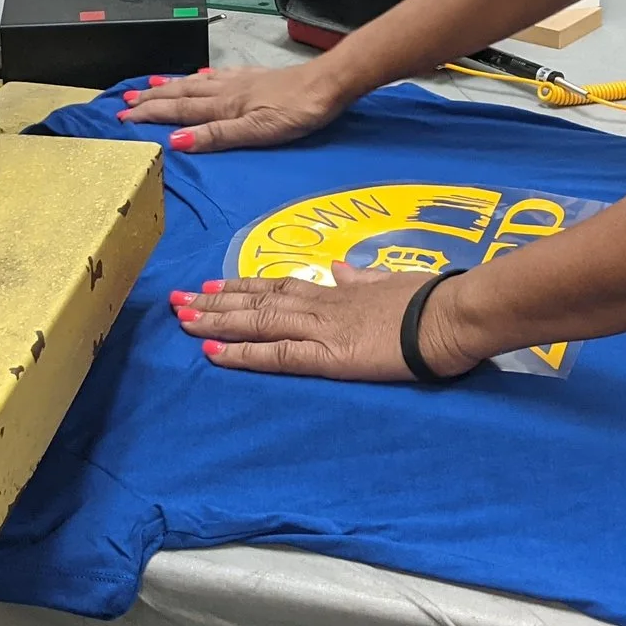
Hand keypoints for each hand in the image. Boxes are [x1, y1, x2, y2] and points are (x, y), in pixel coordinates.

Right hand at [116, 62, 352, 152]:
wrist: (330, 83)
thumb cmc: (299, 111)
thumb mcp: (257, 131)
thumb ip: (216, 136)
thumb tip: (175, 141)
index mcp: (224, 105)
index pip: (178, 110)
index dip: (149, 114)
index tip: (123, 118)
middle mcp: (226, 90)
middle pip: (181, 93)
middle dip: (151, 98)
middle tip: (125, 101)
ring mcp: (241, 81)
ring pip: (196, 82)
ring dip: (170, 85)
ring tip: (150, 84)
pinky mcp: (256, 77)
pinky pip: (217, 75)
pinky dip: (201, 76)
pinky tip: (200, 74)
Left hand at [166, 264, 481, 380]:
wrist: (448, 316)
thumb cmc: (428, 300)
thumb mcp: (390, 280)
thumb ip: (361, 278)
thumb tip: (340, 268)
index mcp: (336, 291)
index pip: (279, 288)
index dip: (242, 287)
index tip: (212, 285)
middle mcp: (319, 306)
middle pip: (257, 301)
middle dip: (214, 302)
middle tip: (177, 299)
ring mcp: (320, 330)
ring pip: (256, 322)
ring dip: (216, 321)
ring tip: (182, 317)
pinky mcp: (327, 357)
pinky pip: (276, 355)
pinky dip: (242, 353)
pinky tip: (213, 353)